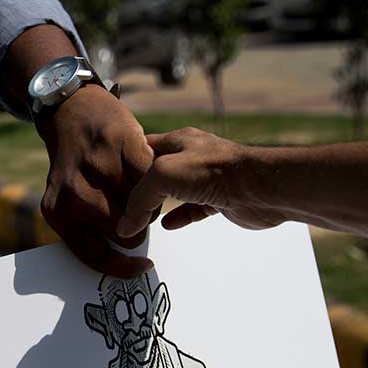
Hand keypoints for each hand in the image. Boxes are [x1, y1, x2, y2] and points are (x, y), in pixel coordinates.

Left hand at [36, 85, 155, 276]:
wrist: (70, 111)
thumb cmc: (76, 165)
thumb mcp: (66, 199)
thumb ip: (86, 228)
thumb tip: (122, 260)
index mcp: (59, 212)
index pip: (95, 255)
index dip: (123, 268)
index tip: (142, 267)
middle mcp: (74, 193)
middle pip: (126, 234)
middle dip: (137, 226)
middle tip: (134, 208)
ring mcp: (99, 168)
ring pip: (143, 207)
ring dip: (149, 201)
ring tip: (135, 185)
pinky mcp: (122, 143)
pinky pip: (152, 177)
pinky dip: (154, 177)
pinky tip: (143, 169)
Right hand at [118, 128, 284, 236]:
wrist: (261, 188)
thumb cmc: (217, 171)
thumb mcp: (163, 175)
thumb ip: (139, 198)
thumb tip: (125, 224)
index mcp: (177, 141)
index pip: (141, 148)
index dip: (123, 162)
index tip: (106, 179)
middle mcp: (191, 157)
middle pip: (156, 171)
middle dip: (139, 187)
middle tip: (119, 204)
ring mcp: (206, 178)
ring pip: (175, 191)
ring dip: (158, 204)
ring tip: (140, 218)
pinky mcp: (219, 198)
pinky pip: (194, 208)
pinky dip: (180, 216)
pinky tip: (168, 225)